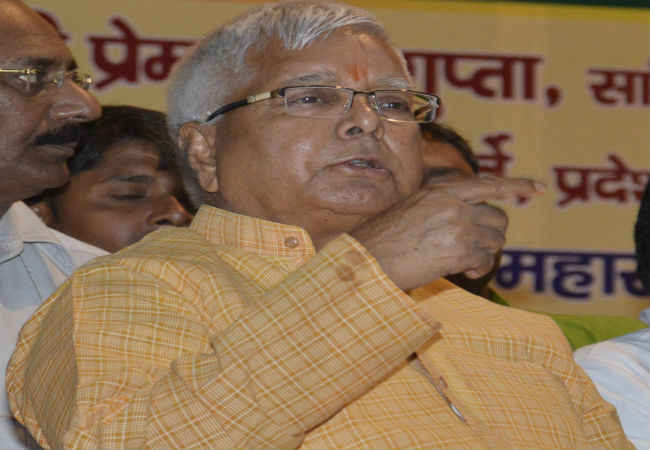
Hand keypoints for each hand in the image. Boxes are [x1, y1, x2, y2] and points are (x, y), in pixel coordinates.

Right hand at [350, 169, 543, 290]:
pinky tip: (466, 271)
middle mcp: (453, 203)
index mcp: (441, 190)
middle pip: (498, 217)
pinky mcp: (459, 250)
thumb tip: (471, 220)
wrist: (367, 259)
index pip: (488, 183)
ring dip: (486, 254)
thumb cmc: (384, 239)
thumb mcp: (412, 210)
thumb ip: (442, 207)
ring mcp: (457, 225)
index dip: (517, 186)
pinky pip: (486, 258)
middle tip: (477, 249)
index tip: (539, 188)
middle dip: (493, 235)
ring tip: (467, 262)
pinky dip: (481, 267)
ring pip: (496, 240)